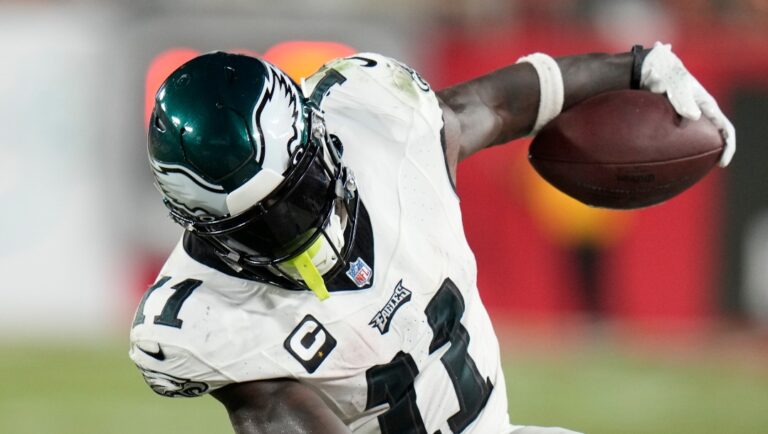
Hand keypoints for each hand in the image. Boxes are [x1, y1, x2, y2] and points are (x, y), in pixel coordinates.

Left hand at [641, 42, 735, 166]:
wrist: (646, 68)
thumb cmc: (664, 73)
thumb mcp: (675, 83)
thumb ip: (682, 99)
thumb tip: (693, 117)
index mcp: (707, 104)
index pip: (726, 129)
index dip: (728, 147)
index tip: (722, 163)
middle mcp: (698, 111)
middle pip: (713, 137)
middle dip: (713, 154)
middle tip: (704, 170)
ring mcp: (684, 115)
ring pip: (694, 139)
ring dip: (694, 154)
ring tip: (686, 170)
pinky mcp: (670, 118)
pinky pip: (676, 137)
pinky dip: (675, 149)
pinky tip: (663, 160)